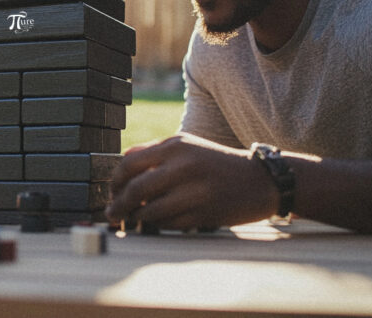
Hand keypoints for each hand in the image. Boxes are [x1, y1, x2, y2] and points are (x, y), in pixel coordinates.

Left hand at [105, 133, 276, 229]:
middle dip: (118, 206)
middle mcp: (183, 166)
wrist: (259, 180)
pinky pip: (168, 224)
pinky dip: (156, 225)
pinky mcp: (203, 213)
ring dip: (136, 218)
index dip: (115, 181)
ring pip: (149, 210)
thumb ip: (154, 152)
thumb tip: (121, 161)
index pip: (129, 163)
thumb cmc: (216, 163)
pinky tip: (154, 223)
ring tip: (132, 220)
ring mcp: (194, 191)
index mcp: (175, 146)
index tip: (111, 192)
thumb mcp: (187, 146)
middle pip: (135, 189)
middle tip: (112, 214)